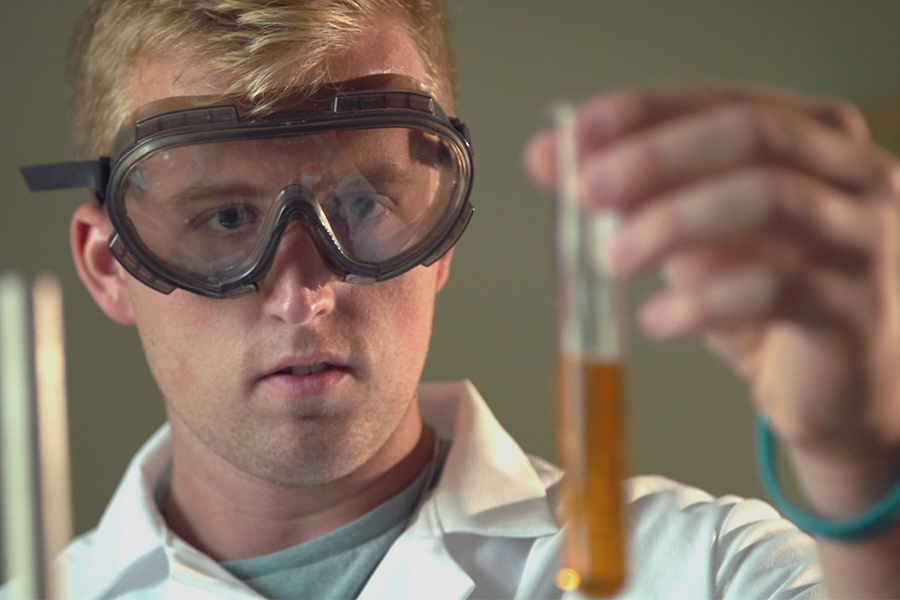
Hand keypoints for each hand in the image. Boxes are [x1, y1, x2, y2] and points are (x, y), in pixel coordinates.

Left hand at [525, 84, 899, 517]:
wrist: (839, 385)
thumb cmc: (771, 294)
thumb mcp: (693, 234)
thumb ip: (630, 190)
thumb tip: (548, 156)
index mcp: (815, 139)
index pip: (723, 101)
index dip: (646, 112)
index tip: (580, 132)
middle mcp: (855, 175)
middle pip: (751, 135)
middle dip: (656, 158)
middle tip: (588, 192)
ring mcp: (864, 239)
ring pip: (768, 199)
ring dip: (673, 222)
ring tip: (613, 259)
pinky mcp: (856, 310)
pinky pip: (774, 290)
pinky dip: (701, 303)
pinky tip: (657, 320)